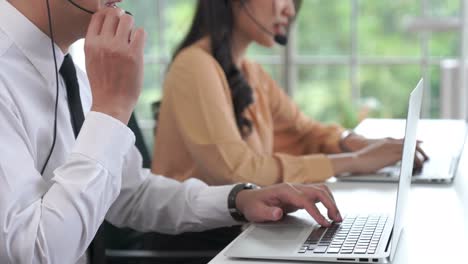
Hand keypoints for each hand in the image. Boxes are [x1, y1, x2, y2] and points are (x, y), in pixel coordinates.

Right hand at [85, 8, 146, 123]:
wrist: (111, 103)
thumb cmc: (103, 83)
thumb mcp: (91, 60)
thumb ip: (98, 43)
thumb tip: (110, 26)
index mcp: (90, 44)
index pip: (98, 16)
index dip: (108, 15)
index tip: (114, 23)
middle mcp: (103, 43)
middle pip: (114, 14)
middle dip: (121, 19)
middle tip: (125, 30)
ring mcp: (119, 48)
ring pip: (128, 20)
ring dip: (131, 26)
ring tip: (131, 39)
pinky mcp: (134, 54)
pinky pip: (140, 32)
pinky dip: (140, 36)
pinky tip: (138, 46)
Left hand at [235, 183, 341, 226]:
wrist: (249, 198)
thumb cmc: (253, 204)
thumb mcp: (256, 211)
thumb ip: (267, 212)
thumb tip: (278, 213)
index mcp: (284, 190)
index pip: (305, 200)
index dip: (316, 212)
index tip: (324, 223)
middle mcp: (293, 187)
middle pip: (318, 191)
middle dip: (330, 204)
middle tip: (337, 219)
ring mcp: (297, 189)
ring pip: (320, 190)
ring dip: (331, 201)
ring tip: (337, 216)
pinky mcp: (300, 194)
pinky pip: (317, 194)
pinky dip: (327, 201)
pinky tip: (330, 211)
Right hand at [351, 138, 427, 173]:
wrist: (356, 160)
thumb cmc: (362, 160)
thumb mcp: (373, 154)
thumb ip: (382, 153)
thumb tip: (387, 158)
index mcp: (385, 141)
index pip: (402, 140)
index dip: (412, 141)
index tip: (419, 143)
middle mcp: (390, 142)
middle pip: (409, 143)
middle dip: (418, 148)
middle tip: (425, 155)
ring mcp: (392, 148)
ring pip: (411, 149)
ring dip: (418, 156)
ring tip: (422, 163)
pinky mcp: (393, 155)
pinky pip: (409, 156)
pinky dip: (415, 160)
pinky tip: (416, 165)